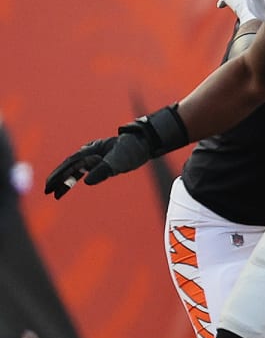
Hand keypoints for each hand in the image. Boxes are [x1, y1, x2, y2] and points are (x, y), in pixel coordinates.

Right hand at [43, 106, 187, 198]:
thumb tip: (86, 181)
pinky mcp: (100, 160)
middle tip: (47, 192)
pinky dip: (76, 177)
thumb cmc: (132, 150)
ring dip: (65, 180)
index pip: (70, 164)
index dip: (58, 176)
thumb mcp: (118, 161)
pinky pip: (83, 170)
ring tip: (56, 194)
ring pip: (75, 169)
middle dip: (57, 179)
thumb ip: (102, 170)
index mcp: (90, 150)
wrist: (145, 143)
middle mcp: (89, 152)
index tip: (49, 186)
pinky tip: (70, 184)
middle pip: (69, 167)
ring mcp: (94, 156)